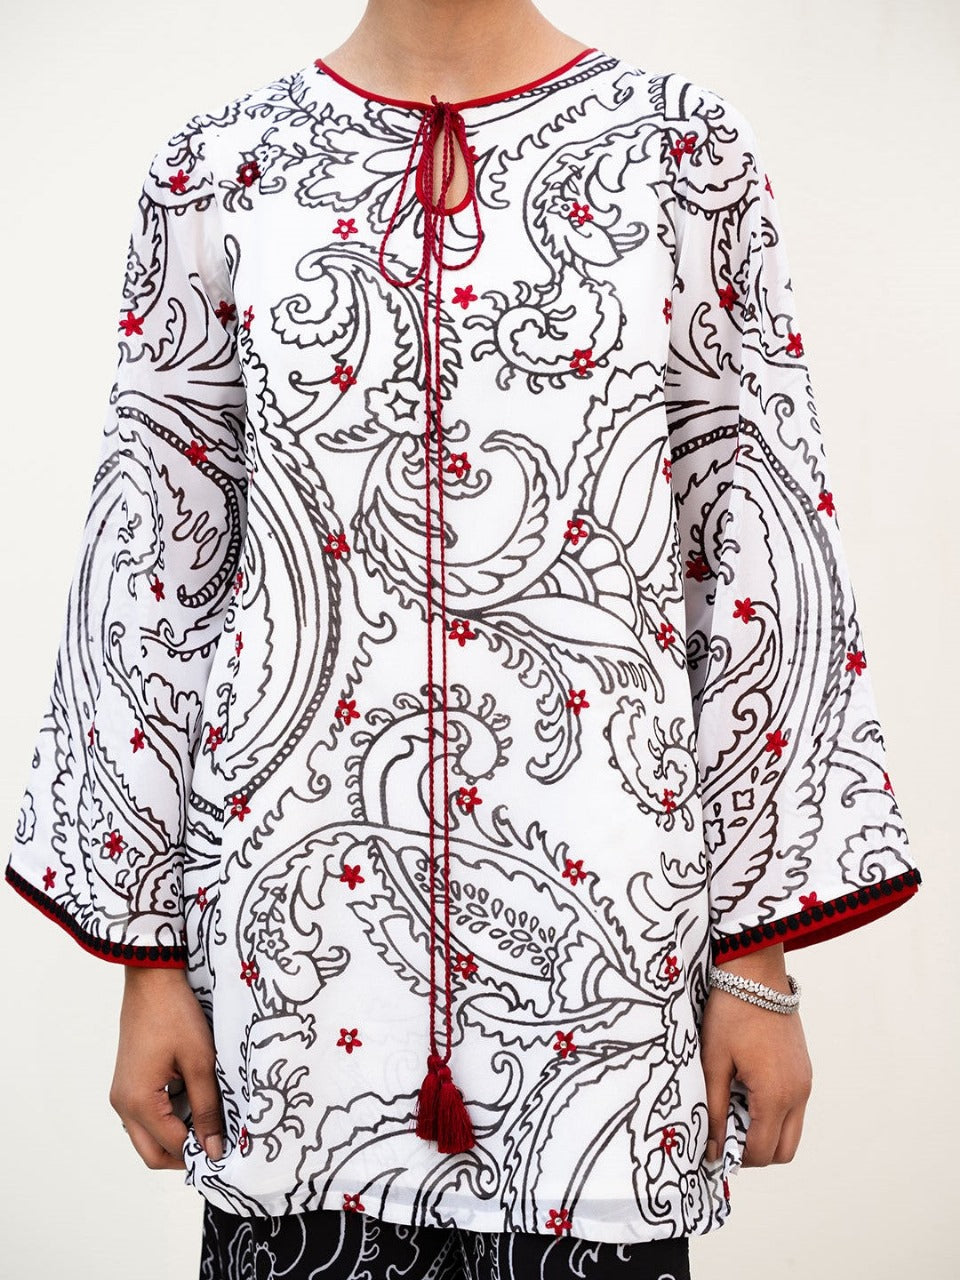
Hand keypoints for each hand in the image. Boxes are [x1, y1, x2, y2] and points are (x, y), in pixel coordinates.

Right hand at [109, 966, 223, 1169]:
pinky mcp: (128, 1082)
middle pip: (153, 1152)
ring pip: (148, 1135)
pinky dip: (169, 1118)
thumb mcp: (200, 1061)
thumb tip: (215, 1149)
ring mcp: (122, 1094)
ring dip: (177, 1135)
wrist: (152, 979)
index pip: (171, 1147)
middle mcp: (123, 1104)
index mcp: (138, 1102)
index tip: (230, 1152)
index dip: (202, 1154)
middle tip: (219, 1143)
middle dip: (185, 1154)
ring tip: (211, 1120)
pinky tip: (195, 1101)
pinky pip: (146, 1115)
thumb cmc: (176, 1014)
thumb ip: (207, 1109)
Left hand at [700, 944, 812, 1166]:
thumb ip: (713, 1108)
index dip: (734, 1157)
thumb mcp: (714, 1061)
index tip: (711, 1146)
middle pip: (783, 1151)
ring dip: (764, 1131)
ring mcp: (805, 1082)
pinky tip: (746, 1089)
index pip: (761, 1152)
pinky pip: (793, 1108)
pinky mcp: (805, 1070)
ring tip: (733, 1106)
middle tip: (724, 1131)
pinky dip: (773, 1112)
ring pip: (791, 1131)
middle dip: (754, 1151)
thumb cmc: (730, 1013)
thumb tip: (712, 1147)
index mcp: (776, 1095)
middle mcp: (798, 1094)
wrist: (756, 973)